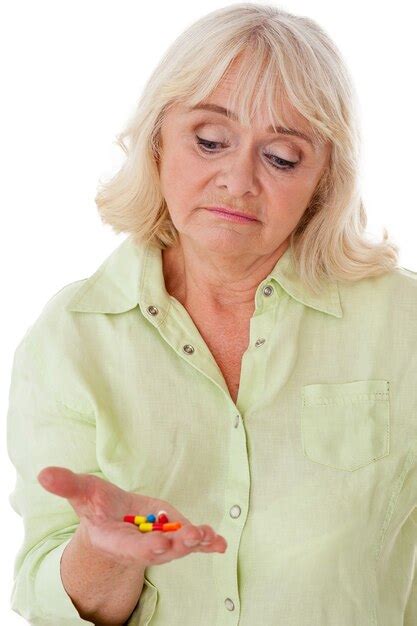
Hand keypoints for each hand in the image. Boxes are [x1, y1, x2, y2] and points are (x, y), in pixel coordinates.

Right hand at [37, 466, 227, 566]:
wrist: (114, 521)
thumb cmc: (97, 507)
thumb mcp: (82, 492)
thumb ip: (67, 485)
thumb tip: (43, 473)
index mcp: (118, 539)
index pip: (132, 546)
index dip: (146, 546)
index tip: (159, 543)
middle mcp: (142, 546)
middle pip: (161, 549)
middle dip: (176, 545)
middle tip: (191, 537)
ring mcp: (162, 541)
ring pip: (180, 545)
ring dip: (195, 542)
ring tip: (208, 535)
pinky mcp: (176, 533)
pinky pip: (194, 542)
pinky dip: (208, 543)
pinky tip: (220, 543)